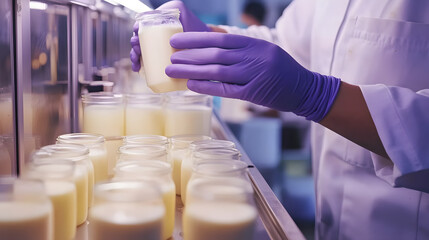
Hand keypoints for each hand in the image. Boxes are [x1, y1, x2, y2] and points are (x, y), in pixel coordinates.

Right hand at [130, 0, 209, 71]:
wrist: (211, 45)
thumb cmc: (204, 38)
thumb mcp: (196, 34)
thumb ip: (189, 37)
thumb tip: (174, 50)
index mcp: (170, 12)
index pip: (148, 18)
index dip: (138, 27)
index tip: (136, 38)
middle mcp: (162, 21)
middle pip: (143, 31)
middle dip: (135, 43)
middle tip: (137, 52)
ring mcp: (159, 35)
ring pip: (143, 43)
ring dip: (136, 53)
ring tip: (136, 64)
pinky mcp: (160, 47)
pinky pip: (147, 52)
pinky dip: (141, 60)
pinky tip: (138, 68)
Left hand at [166, 32, 340, 121]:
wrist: (304, 89)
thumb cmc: (281, 68)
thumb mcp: (263, 50)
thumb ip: (240, 46)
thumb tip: (213, 38)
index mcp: (254, 44)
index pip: (220, 39)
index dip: (196, 39)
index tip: (177, 41)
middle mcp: (253, 57)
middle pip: (214, 54)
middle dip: (189, 55)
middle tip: (169, 56)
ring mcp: (253, 75)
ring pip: (217, 71)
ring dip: (192, 70)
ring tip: (172, 70)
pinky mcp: (253, 94)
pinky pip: (226, 90)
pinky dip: (207, 87)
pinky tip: (191, 85)